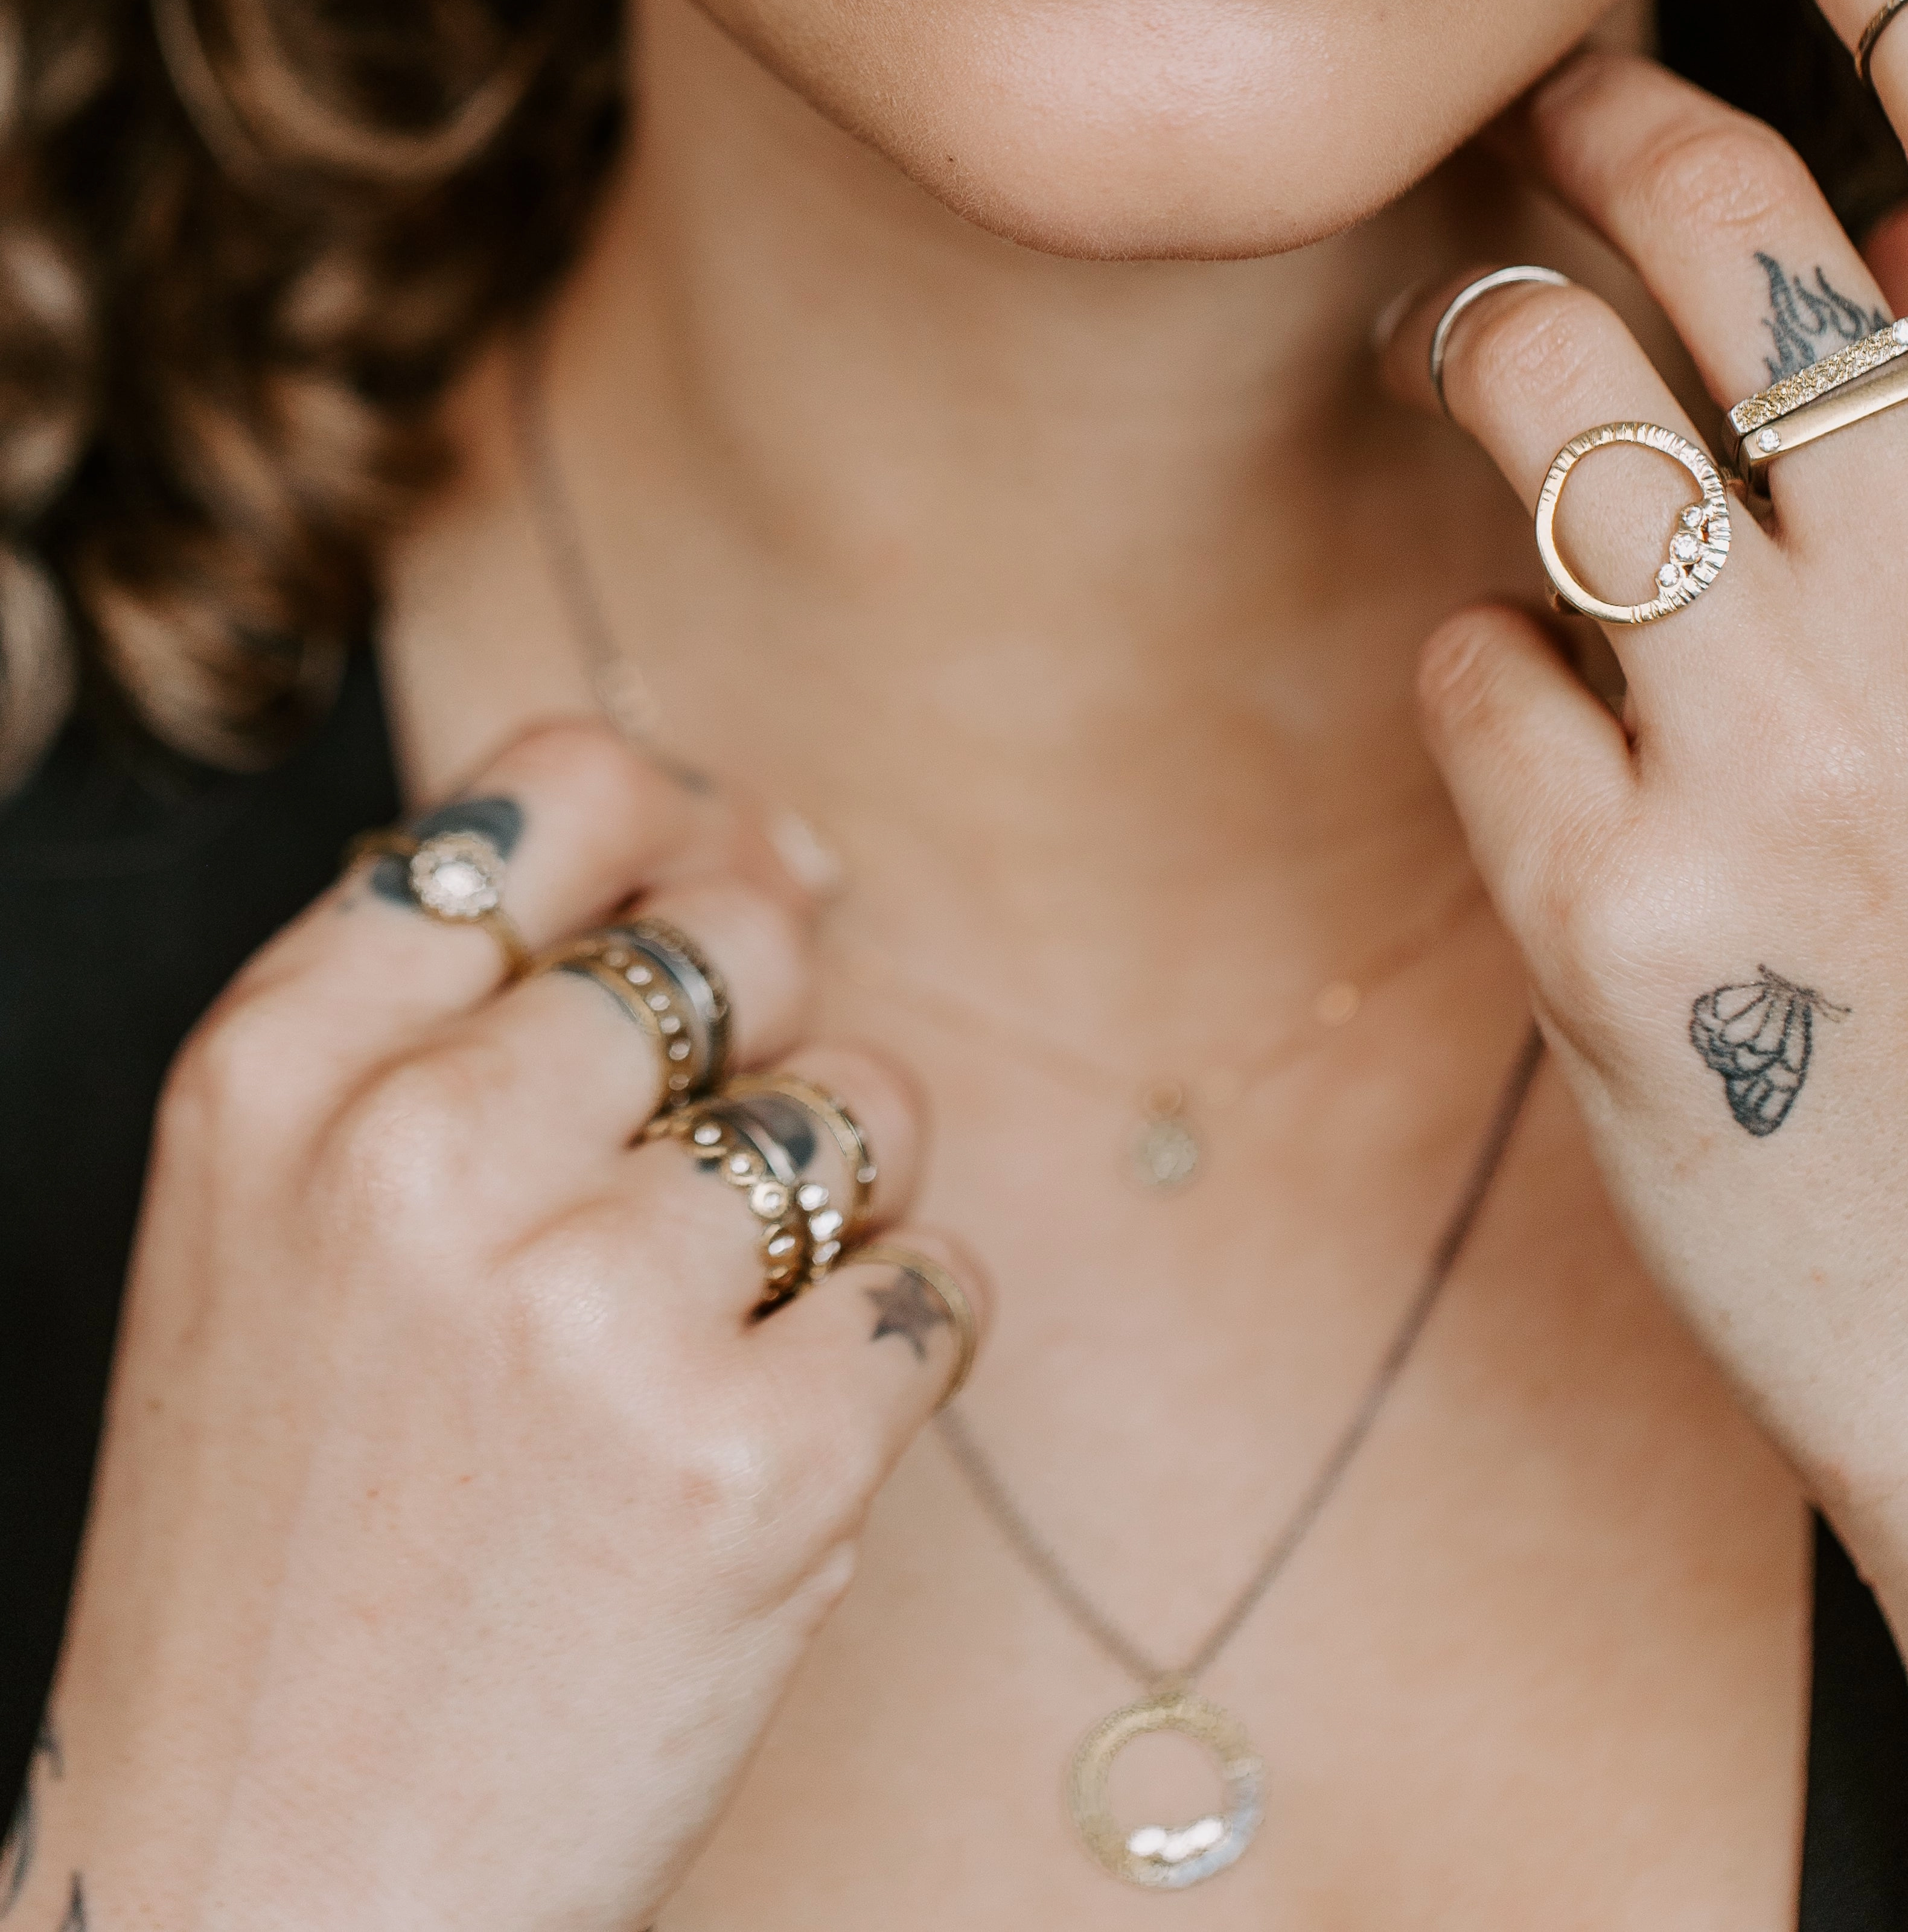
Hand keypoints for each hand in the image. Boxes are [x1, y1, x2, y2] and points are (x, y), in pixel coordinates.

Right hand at [15, 723, 980, 1931]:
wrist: (265, 1884)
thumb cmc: (297, 1536)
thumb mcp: (279, 1221)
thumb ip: (468, 1010)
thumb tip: (777, 844)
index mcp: (276, 1075)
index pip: (554, 787)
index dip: (677, 818)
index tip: (721, 879)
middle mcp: (422, 1159)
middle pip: (740, 930)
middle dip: (771, 1021)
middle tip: (708, 1164)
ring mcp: (591, 1314)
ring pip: (869, 1101)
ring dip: (843, 1198)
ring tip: (721, 1329)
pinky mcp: (757, 1468)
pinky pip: (940, 1286)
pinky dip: (895, 1353)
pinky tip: (773, 1442)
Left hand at [1380, 0, 1907, 1792]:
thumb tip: (1869, 290)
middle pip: (1713, 221)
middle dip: (1593, 125)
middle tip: (1537, 107)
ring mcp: (1781, 741)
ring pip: (1544, 397)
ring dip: (1497, 349)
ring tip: (1495, 357)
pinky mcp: (1618, 907)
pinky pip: (1471, 670)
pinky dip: (1491, 678)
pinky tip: (1551, 743)